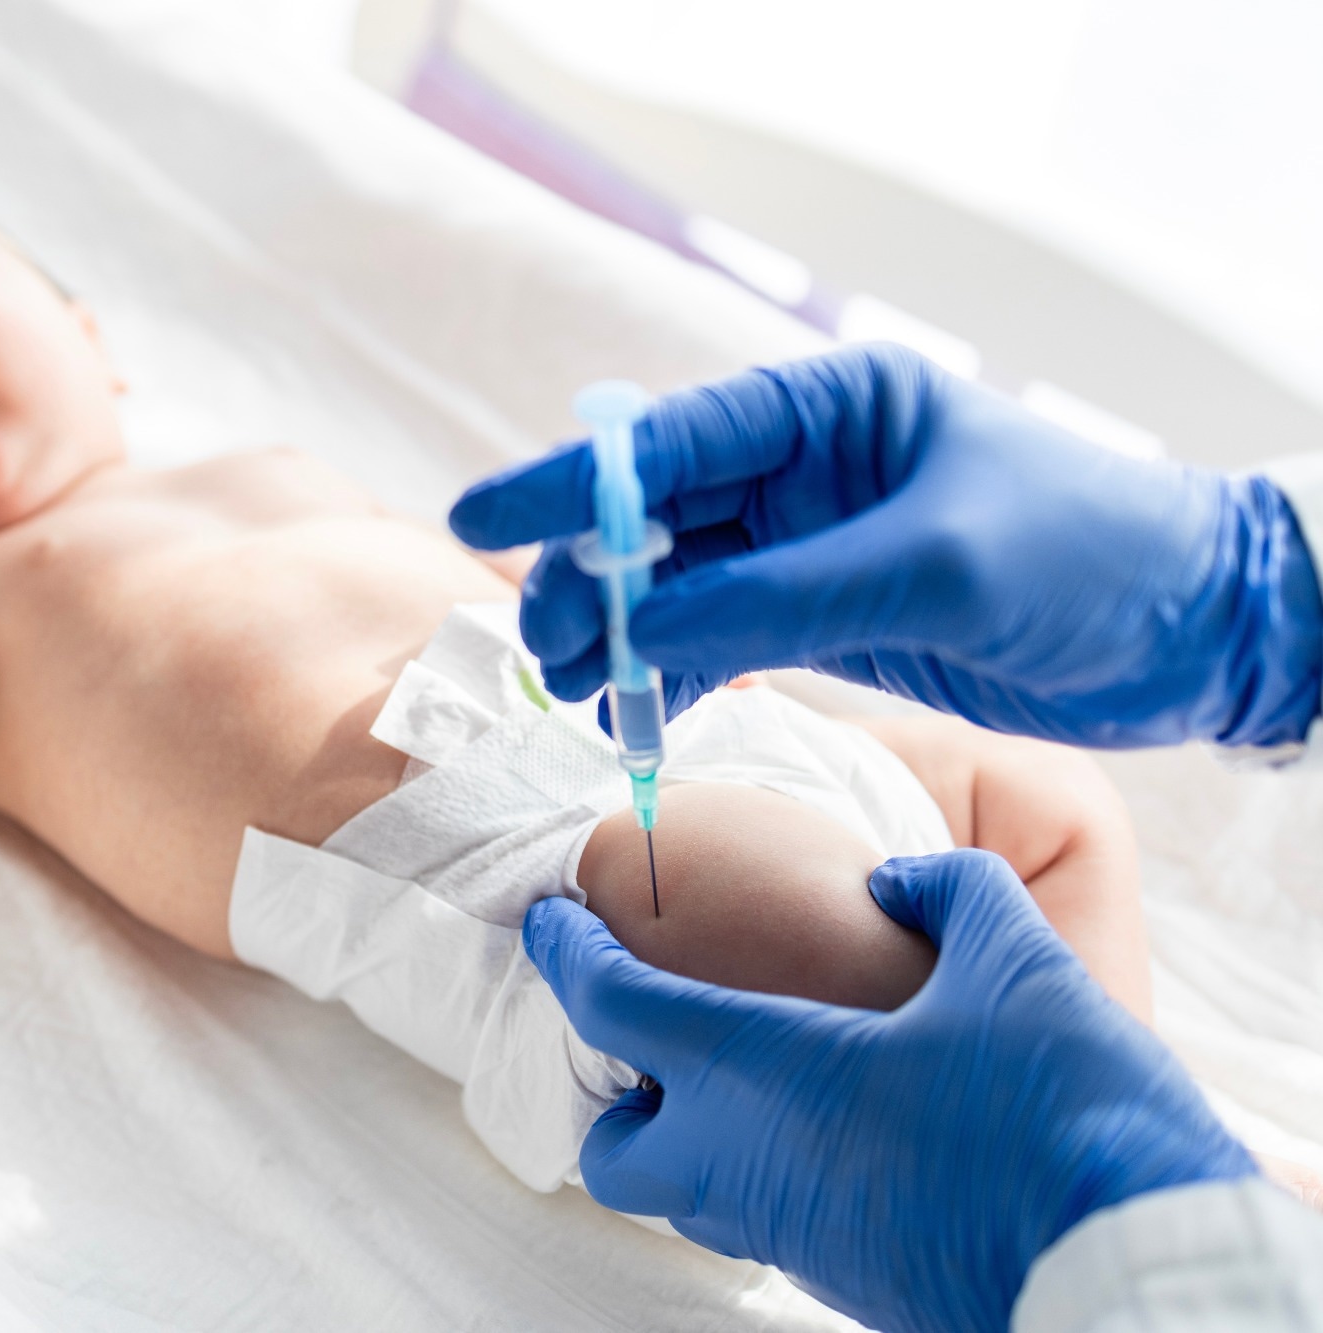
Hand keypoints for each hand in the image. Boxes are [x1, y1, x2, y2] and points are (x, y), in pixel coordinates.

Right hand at [449, 344, 1322, 747]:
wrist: (1192, 630)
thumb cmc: (1085, 556)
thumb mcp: (929, 567)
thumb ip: (777, 596)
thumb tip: (638, 627)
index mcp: (830, 411)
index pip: (671, 442)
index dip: (571, 484)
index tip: (484, 522)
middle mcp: (808, 472)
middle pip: (658, 519)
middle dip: (589, 579)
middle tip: (541, 648)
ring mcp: (813, 548)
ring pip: (680, 587)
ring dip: (621, 637)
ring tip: (575, 694)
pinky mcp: (830, 617)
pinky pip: (724, 639)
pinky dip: (677, 674)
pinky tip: (640, 711)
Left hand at [525, 849, 1256, 1332]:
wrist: (1133, 1275)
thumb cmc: (1062, 1112)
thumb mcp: (1017, 961)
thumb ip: (947, 892)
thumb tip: (895, 880)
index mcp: (757, 1071)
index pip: (610, 1005)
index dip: (569, 952)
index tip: (550, 918)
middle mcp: (747, 1164)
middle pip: (616, 1146)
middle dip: (616, 1091)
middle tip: (667, 1031)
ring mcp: (794, 1238)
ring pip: (691, 1194)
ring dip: (697, 1133)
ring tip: (763, 1069)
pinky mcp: (849, 1281)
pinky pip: (767, 1223)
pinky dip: (770, 1171)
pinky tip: (846, 1126)